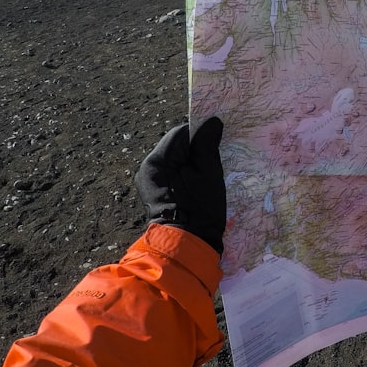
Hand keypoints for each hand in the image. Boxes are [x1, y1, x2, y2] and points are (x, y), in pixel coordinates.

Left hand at [135, 117, 225, 254]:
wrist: (188, 245)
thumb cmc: (201, 208)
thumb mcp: (209, 172)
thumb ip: (207, 143)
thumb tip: (212, 122)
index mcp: (158, 160)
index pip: (181, 132)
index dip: (201, 134)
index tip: (217, 142)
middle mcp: (148, 167)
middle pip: (176, 145)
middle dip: (195, 148)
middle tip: (214, 160)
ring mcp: (148, 180)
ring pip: (174, 158)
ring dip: (190, 161)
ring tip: (205, 175)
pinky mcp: (153, 191)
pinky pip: (170, 172)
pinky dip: (183, 173)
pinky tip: (195, 184)